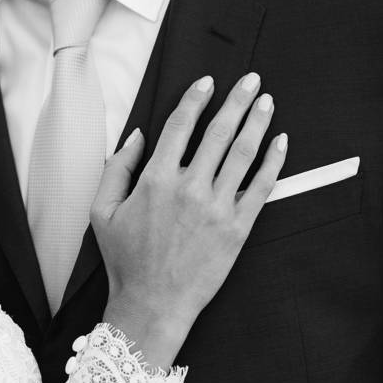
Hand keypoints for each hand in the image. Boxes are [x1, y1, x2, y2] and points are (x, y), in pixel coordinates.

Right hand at [90, 72, 286, 362]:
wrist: (154, 302)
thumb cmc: (125, 259)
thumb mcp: (102, 211)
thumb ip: (117, 168)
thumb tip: (137, 135)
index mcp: (155, 180)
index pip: (180, 127)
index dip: (195, 100)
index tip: (207, 82)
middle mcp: (190, 188)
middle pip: (219, 132)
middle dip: (237, 101)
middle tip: (251, 80)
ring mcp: (218, 207)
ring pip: (244, 154)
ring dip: (258, 123)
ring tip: (267, 102)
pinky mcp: (239, 227)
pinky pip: (262, 187)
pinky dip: (273, 161)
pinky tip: (281, 142)